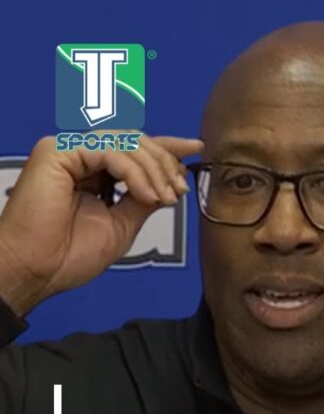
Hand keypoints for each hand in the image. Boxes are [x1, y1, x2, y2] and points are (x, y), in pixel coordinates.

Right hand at [0, 133, 202, 315]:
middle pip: (135, 141)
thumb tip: (172, 182)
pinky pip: (111, 152)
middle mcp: (78, 156)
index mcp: (91, 171)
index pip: (134, 150)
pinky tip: (146, 195)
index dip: (167, 147)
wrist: (38, 272)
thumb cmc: (69, 255)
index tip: (195, 149)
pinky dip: (135, 173)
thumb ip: (145, 198)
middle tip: (179, 189)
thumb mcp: (124, 223)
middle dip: (165, 163)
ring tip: (165, 198)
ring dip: (154, 170)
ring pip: (127, 143)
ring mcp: (66, 150)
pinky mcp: (57, 151)